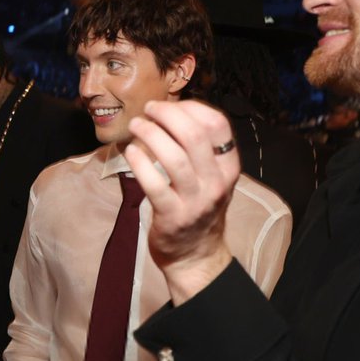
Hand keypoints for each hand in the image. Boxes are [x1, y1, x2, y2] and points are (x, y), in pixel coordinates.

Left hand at [125, 100, 239, 303]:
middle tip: (149, 110)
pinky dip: (139, 162)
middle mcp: (217, 182)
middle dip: (168, 115)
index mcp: (228, 167)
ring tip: (137, 126)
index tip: (171, 105)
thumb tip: (172, 112)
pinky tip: (130, 152)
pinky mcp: (173, 216)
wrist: (195, 255)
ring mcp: (196, 200)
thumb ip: (200, 149)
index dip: (192, 107)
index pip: (218, 124)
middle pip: (194, 135)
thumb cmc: (198, 208)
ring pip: (174, 157)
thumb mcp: (211, 177)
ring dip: (150, 134)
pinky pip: (154, 183)